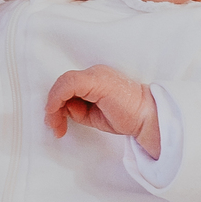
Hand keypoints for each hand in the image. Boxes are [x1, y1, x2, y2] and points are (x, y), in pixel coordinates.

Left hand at [45, 65, 160, 156]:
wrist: (147, 118)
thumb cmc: (126, 117)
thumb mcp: (93, 115)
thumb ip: (77, 110)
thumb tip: (60, 110)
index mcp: (94, 80)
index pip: (67, 87)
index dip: (55, 104)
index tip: (56, 125)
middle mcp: (94, 73)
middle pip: (63, 84)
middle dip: (52, 107)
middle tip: (54, 128)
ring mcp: (95, 75)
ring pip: (63, 83)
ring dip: (53, 106)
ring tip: (57, 126)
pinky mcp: (96, 80)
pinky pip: (69, 84)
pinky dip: (57, 99)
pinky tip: (56, 113)